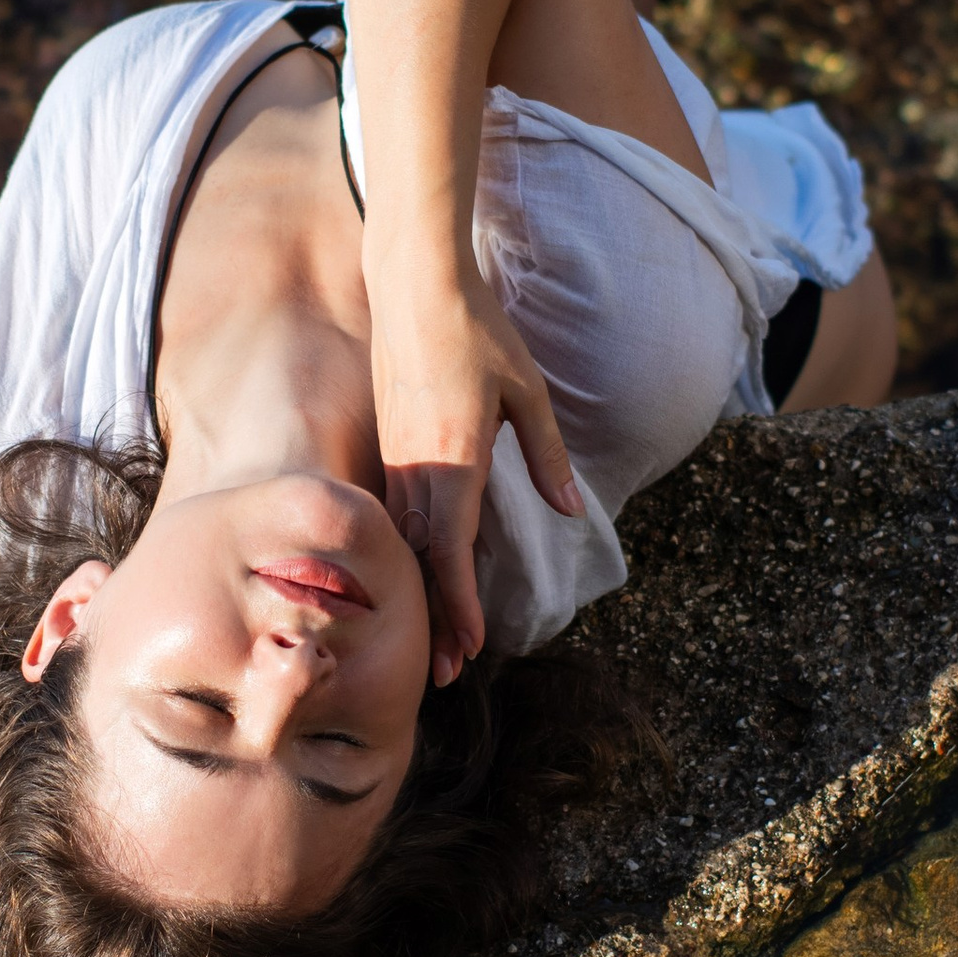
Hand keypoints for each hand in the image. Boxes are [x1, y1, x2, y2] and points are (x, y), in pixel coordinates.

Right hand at [367, 252, 581, 685]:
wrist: (414, 281)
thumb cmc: (477, 329)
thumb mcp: (527, 391)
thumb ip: (547, 456)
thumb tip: (570, 511)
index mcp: (454, 457)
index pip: (454, 551)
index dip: (462, 605)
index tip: (472, 647)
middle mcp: (416, 465)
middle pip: (423, 561)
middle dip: (438, 619)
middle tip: (449, 676)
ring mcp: (395, 455)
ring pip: (403, 542)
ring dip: (420, 594)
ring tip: (435, 641)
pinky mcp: (387, 443)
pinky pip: (393, 514)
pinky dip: (406, 555)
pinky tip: (414, 578)